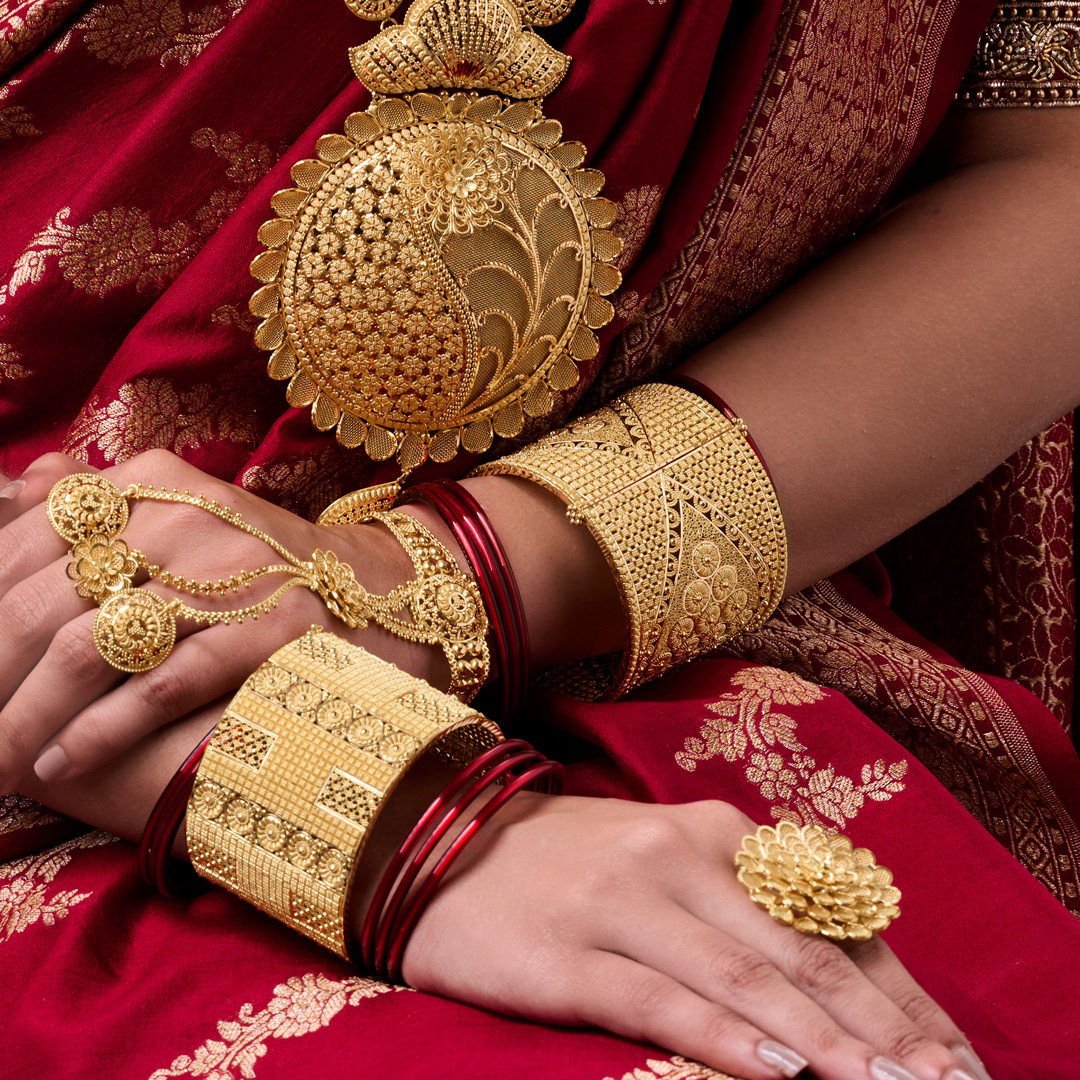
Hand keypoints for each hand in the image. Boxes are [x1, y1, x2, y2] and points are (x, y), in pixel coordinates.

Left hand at [0, 451, 444, 790]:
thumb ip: (98, 498)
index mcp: (150, 482)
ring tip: (1, 762)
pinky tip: (60, 763)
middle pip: (41, 598)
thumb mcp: (186, 509)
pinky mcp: (269, 630)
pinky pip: (162, 681)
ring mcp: (228, 572)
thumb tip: (17, 487)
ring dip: (27, 715)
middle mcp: (181, 516)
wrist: (383, 591)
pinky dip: (101, 729)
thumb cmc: (266, 564)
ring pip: (87, 646)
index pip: (22, 539)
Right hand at [404, 794, 985, 1079]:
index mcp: (714, 832)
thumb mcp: (669, 859)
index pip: (829, 917)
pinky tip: (776, 1073)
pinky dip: (724, 1038)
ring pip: (744, 977)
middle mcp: (678, 856)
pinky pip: (658, 999)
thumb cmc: (574, 861)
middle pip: (800, 953)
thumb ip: (745, 902)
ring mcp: (623, 901)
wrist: (449, 840)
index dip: (896, 991)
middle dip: (882, 1028)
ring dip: (825, 1043)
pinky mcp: (568, 952)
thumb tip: (838, 978)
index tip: (951, 1053)